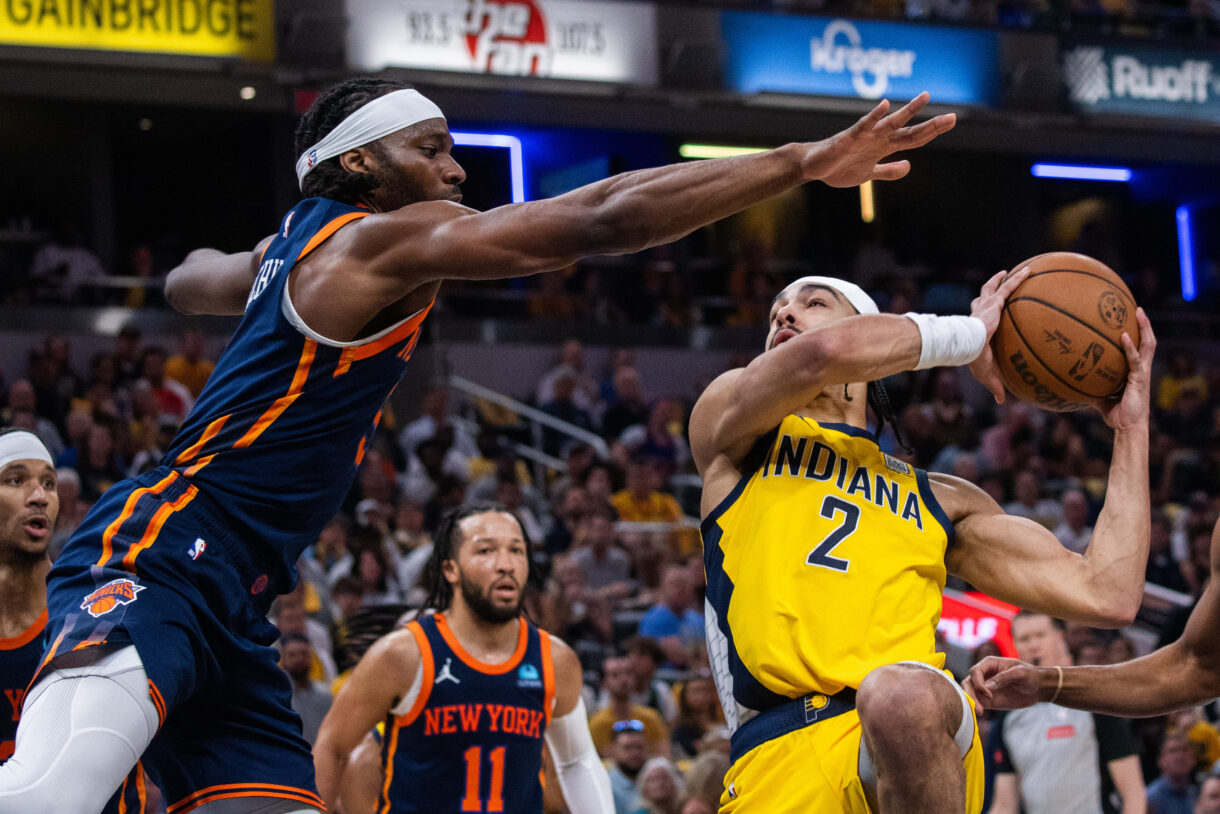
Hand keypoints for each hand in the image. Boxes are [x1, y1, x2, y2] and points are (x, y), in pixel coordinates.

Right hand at [803, 92, 956, 187]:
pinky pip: (864, 125)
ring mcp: (865, 137)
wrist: (812, 167)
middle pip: (909, 130)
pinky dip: (874, 116)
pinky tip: (886, 105)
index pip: (913, 138)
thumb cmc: (837, 168)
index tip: (950, 122)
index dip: (932, 131)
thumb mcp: (868, 174)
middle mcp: (878, 138)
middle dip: (930, 125)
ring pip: (891, 123)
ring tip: (924, 98)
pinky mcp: (849, 138)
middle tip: (953, 117)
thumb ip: (888, 171)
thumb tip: (909, 166)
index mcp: (883, 147)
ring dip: (908, 111)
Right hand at [963, 656, 1042, 710]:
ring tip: (979, 712)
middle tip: (979, 707)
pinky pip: (977, 703)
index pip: (975, 672)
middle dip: (970, 694)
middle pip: (968, 682)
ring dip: (971, 702)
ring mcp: (985, 688)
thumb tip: (987, 687)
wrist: (1038, 688)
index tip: (988, 695)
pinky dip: (975, 708)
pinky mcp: (988, 700)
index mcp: (989, 664)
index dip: (978, 683)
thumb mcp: (1020, 673)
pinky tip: (979, 714)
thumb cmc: (1030, 675)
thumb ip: (1003, 678)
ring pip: (969, 693)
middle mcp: (984, 675)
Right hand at [967, 267, 1030, 402]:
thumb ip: (995, 384)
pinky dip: (1019, 278)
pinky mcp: (994, 303)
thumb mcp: (986, 372)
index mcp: (975, 326)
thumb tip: (1002, 402)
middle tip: (997, 282)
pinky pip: (1009, 288)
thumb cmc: (972, 358)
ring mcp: (986, 306)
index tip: (990, 309)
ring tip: (1012, 271)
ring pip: (993, 288)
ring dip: (1001, 279)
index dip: (983, 311)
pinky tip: (1030, 270)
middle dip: (990, 289)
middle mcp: (978, 313)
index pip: (978, 316)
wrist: (968, 344)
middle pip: (983, 297)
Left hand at [1095, 308, 1154, 431]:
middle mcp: (1142, 368)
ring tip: (1138, 312)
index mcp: (1135, 371)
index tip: (1131, 317)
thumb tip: (1071, 381)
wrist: (1127, 428)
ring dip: (1144, 328)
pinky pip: (1135, 360)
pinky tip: (1124, 336)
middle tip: (1137, 307)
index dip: (1138, 333)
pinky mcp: (1140, 379)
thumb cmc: (1116, 414)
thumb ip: (1091, 387)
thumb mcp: (1100, 397)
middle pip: (1147, 341)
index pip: (1140, 347)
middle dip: (1144, 324)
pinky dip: (1130, 347)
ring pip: (1148, 345)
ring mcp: (1142, 373)